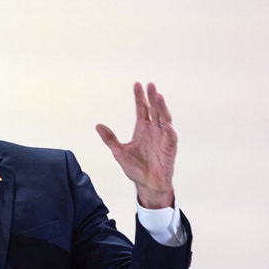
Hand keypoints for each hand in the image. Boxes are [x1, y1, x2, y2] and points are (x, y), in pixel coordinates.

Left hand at [95, 82, 176, 208]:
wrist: (147, 184)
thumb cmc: (135, 168)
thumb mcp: (119, 152)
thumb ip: (110, 139)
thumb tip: (98, 125)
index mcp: (142, 129)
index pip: (142, 109)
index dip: (139, 97)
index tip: (137, 84)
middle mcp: (153, 131)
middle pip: (154, 110)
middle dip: (152, 98)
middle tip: (150, 85)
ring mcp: (162, 139)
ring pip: (164, 119)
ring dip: (162, 108)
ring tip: (159, 97)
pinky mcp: (169, 149)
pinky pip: (171, 139)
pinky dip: (169, 132)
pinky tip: (166, 125)